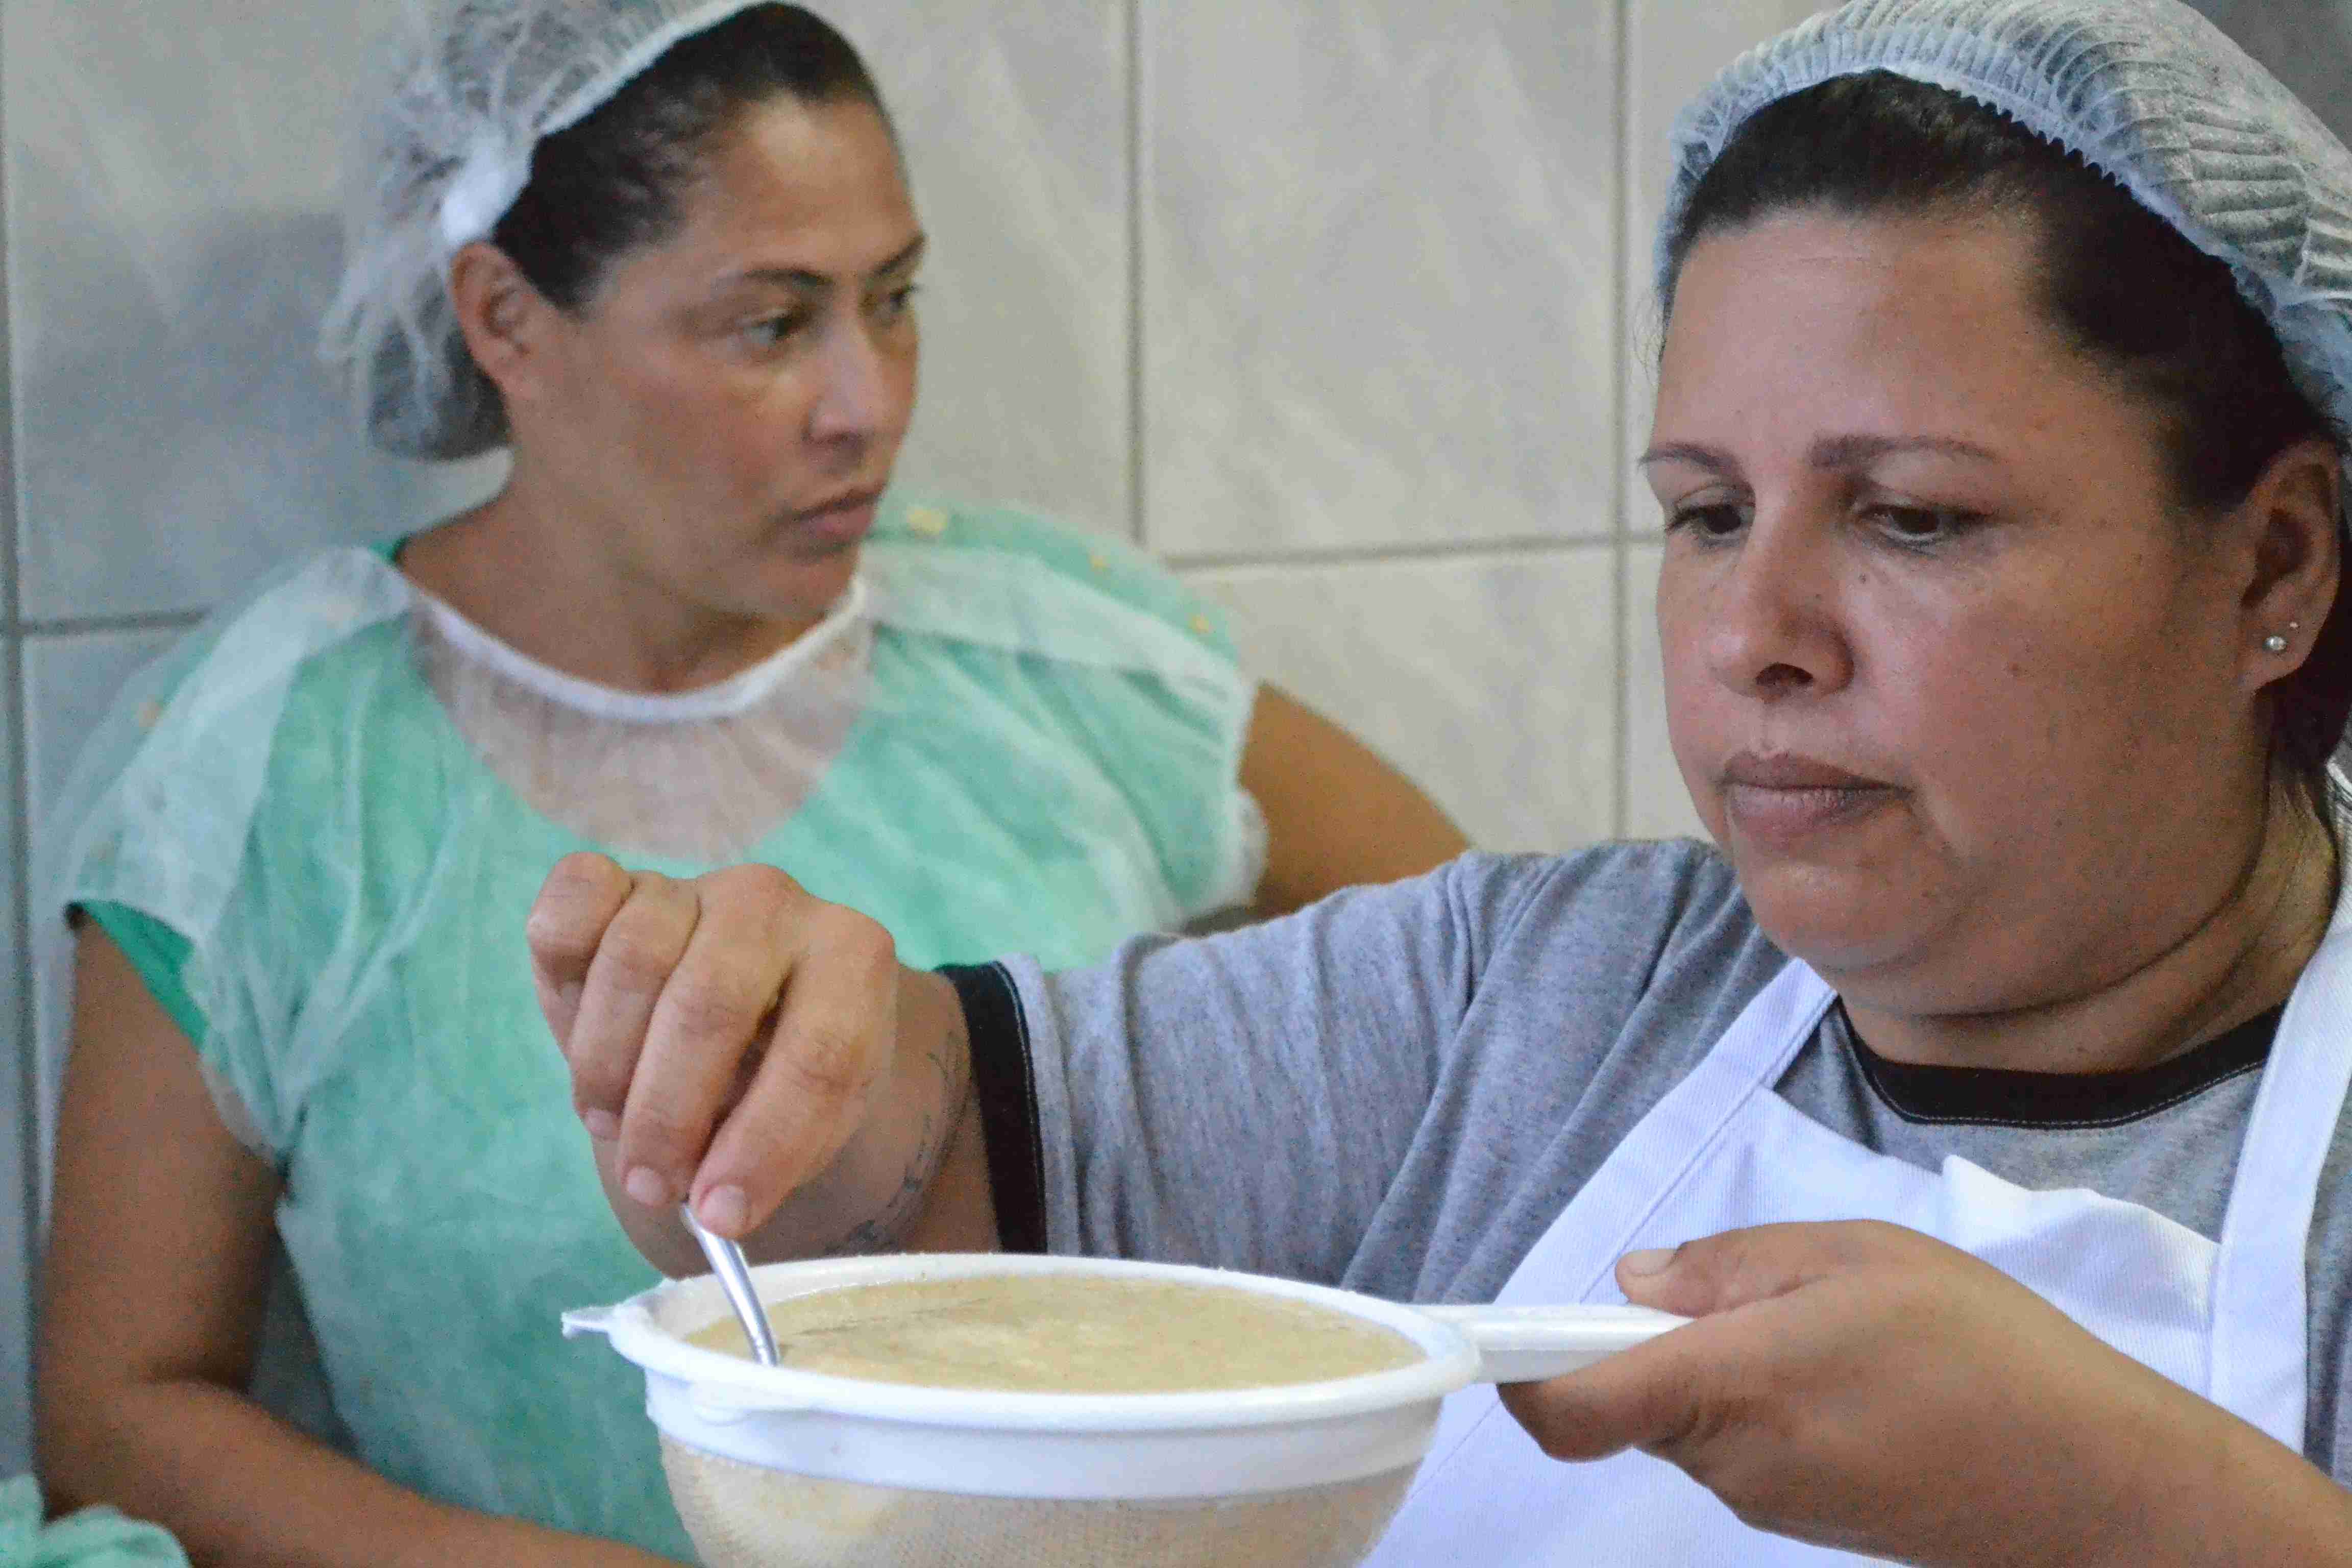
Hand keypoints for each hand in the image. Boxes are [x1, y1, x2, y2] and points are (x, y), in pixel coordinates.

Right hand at [526, 854, 906, 1239]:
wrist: (742, 1019)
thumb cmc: (778, 1077)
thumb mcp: (805, 1119)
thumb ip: (772, 1156)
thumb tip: (716, 1212)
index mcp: (854, 956)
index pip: (820, 1054)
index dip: (766, 1144)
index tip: (723, 1216)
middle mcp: (777, 903)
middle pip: (711, 1005)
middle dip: (670, 1115)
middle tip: (653, 1183)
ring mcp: (696, 884)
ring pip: (634, 960)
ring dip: (608, 1066)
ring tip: (611, 1126)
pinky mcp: (623, 882)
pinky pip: (578, 897)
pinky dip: (568, 965)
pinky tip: (579, 1026)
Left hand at [1497, 1221, 2330, 1567]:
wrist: (2096, 1479)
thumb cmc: (1980, 1348)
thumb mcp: (1856, 1256)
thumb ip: (1728, 1267)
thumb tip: (1630, 1284)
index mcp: (1724, 1388)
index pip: (1566, 1411)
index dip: (1518, 1372)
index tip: (1505, 1333)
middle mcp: (1728, 1462)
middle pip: (1630, 1404)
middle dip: (1651, 1345)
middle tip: (1753, 1291)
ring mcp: (1768, 1502)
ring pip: (1690, 1424)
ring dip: (1721, 1372)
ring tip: (1830, 1327)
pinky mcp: (1808, 1520)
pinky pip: (1744, 1451)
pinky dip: (1764, 1405)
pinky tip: (1856, 1376)